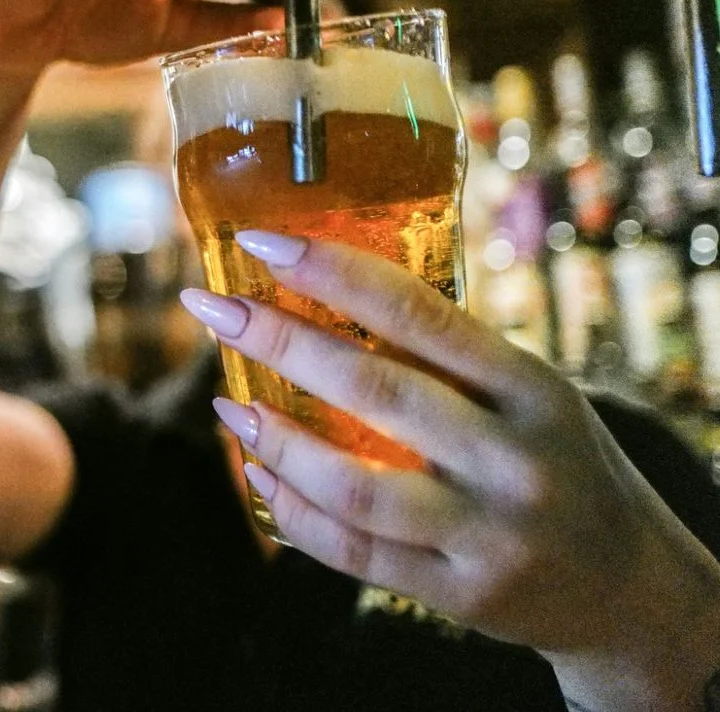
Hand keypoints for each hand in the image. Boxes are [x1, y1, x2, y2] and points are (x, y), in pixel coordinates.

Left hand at [179, 231, 719, 708]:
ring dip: (274, 441)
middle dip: (277, 342)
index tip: (261, 245)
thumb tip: (328, 286)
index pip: (421, 315)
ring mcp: (489, 533)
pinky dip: (293, 511)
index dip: (333, 273)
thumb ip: (451, 355)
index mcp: (531, 388)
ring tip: (226, 406)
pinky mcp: (461, 593)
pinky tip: (259, 475)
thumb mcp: (532, 394)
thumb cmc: (556, 460)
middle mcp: (514, 459)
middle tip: (211, 309)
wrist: (627, 585)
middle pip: (375, 392)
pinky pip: (354, 551)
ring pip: (353, 485)